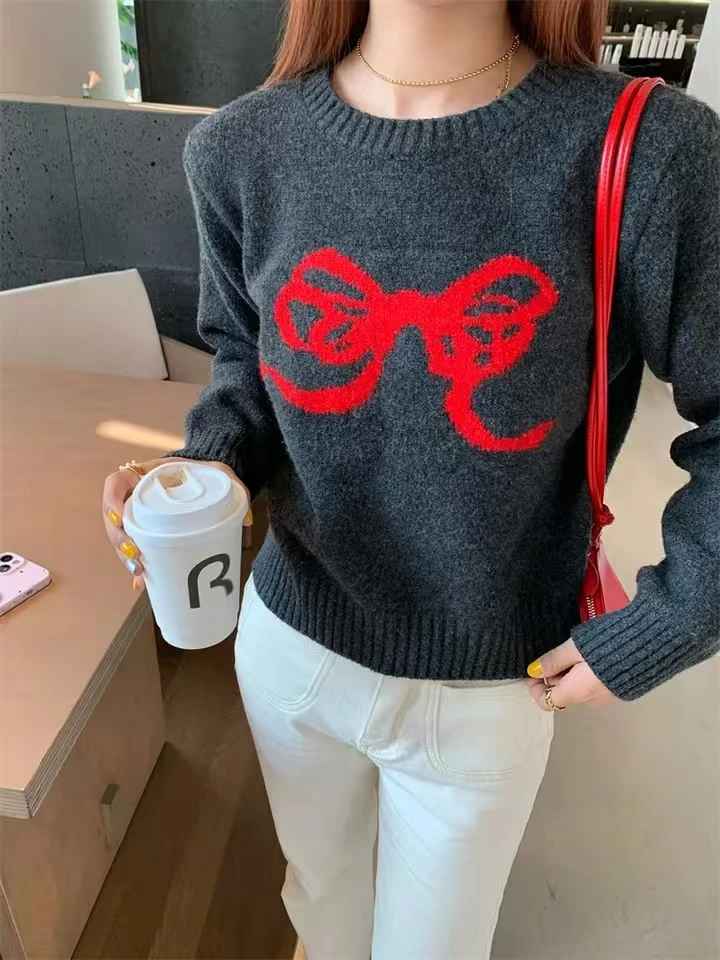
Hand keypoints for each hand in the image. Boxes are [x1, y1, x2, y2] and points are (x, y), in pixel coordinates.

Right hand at [101, 457, 252, 590]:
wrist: (208, 476)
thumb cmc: (209, 472)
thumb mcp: (221, 474)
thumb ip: (235, 490)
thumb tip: (247, 520)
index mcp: (147, 474)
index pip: (117, 482)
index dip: (112, 500)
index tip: (120, 518)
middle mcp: (137, 494)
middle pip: (113, 516)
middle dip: (119, 539)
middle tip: (135, 555)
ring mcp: (140, 514)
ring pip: (121, 535)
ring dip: (125, 555)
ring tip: (139, 572)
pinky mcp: (148, 532)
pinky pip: (135, 548)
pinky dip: (137, 566)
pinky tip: (141, 584)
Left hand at [525, 637, 621, 709]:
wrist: (652, 643)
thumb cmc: (608, 643)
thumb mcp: (574, 647)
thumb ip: (553, 660)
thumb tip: (533, 671)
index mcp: (577, 692)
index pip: (546, 702)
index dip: (535, 687)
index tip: (535, 669)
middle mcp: (591, 700)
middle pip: (563, 694)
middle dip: (555, 676)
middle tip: (559, 652)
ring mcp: (608, 697)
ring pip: (580, 689)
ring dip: (572, 674)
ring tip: (578, 650)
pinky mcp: (622, 689)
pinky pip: (596, 685)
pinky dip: (588, 674)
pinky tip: (594, 655)